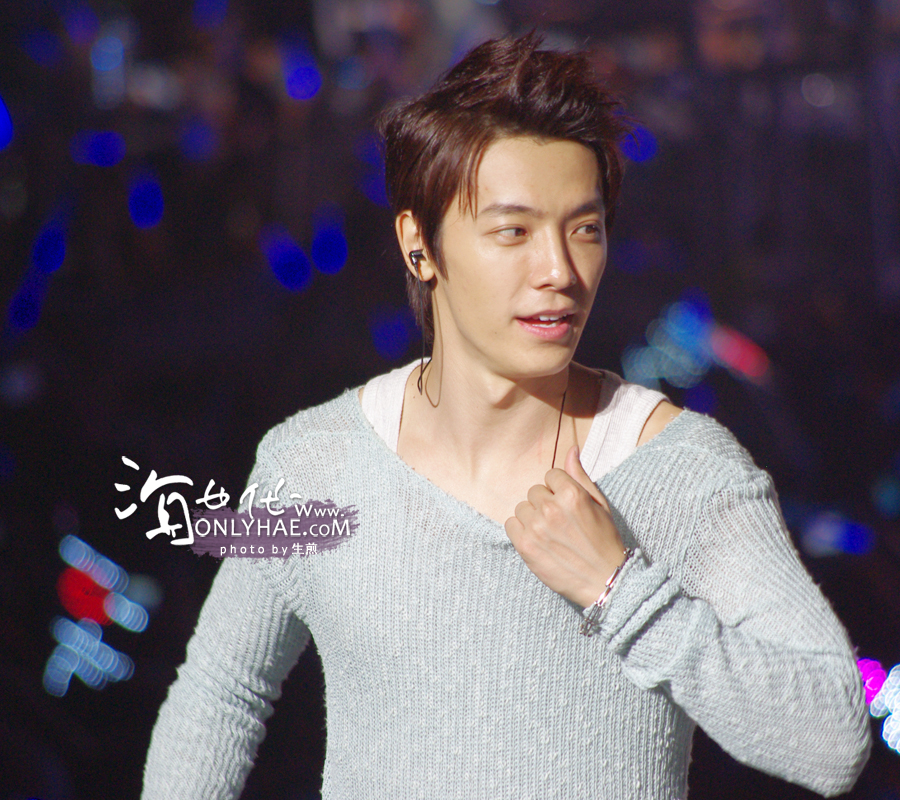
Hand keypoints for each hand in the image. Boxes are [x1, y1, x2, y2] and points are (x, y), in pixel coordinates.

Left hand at [504, 445, 626, 607]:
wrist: (604, 580)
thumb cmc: (604, 540)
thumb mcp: (599, 504)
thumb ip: (580, 475)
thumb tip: (571, 449)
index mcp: (571, 494)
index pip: (551, 475)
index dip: (559, 489)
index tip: (568, 505)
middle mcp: (552, 508)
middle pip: (535, 491)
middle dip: (546, 503)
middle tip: (560, 522)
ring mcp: (536, 528)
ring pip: (522, 507)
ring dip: (533, 517)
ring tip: (550, 533)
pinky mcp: (525, 546)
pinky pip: (510, 524)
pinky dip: (520, 530)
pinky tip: (537, 540)